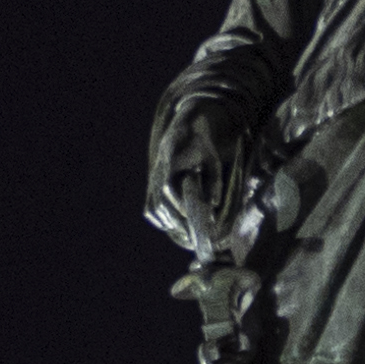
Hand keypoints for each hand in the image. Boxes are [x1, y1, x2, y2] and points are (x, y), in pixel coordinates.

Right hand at [151, 101, 243, 251]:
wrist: (184, 129)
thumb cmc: (202, 145)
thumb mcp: (213, 160)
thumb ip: (214, 181)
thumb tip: (213, 205)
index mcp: (170, 161)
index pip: (167, 186)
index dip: (176, 203)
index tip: (188, 215)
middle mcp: (157, 171)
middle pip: (158, 202)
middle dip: (174, 220)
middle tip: (191, 234)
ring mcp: (153, 179)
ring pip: (152, 207)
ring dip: (167, 222)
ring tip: (184, 232)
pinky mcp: (153, 185)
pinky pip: (150, 207)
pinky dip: (159, 219)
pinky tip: (173, 226)